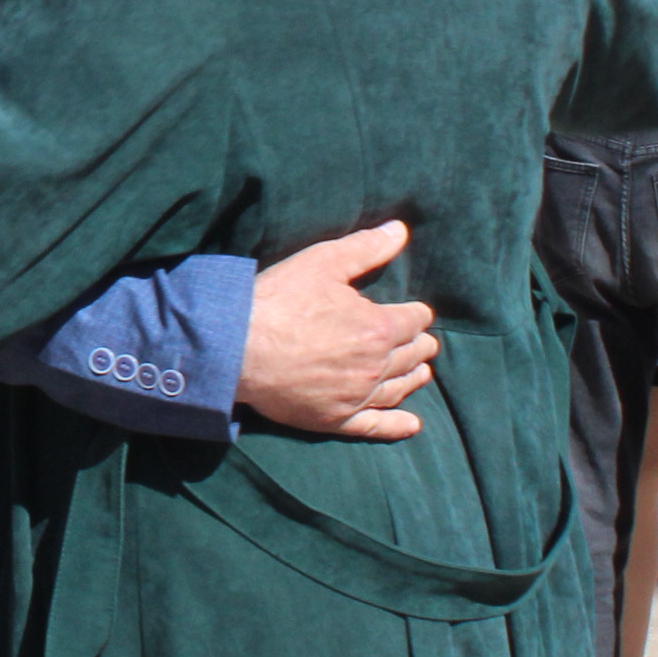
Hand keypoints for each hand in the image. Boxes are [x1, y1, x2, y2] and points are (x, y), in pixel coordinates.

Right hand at [236, 222, 438, 440]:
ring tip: (422, 372)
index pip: (414, 320)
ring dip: (415, 377)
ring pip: (399, 388)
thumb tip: (401, 230)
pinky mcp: (335, 420)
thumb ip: (365, 248)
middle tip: (421, 341)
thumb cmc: (278, 301)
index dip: (417, 313)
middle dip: (419, 344)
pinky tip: (412, 424)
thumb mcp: (322, 262)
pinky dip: (398, 425)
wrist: (235, 348)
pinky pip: (376, 426)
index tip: (415, 311)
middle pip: (412, 355)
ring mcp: (356, 397)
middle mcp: (375, 366)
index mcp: (377, 327)